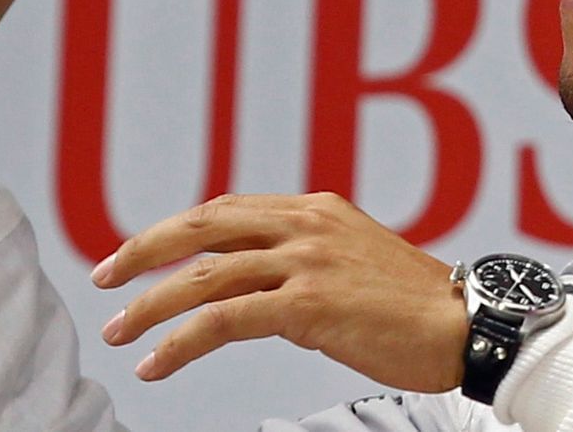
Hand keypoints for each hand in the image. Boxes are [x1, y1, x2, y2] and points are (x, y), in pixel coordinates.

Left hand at [92, 192, 468, 391]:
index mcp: (313, 209)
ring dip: (151, 306)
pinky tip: (159, 362)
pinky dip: (182, 341)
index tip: (139, 252)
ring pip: (205, 275)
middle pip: (201, 228)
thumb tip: (256, 283)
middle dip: (144, 252)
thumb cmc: (415, 305)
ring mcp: (305, 262)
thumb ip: (303, 259)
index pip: (224, 211)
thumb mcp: (353, 259)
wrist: (467, 325)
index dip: (174, 231)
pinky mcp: (309, 305)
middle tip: (105, 277)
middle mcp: (304, 225)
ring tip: (120, 333)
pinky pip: (226, 320)